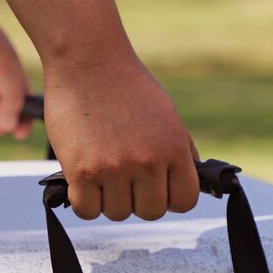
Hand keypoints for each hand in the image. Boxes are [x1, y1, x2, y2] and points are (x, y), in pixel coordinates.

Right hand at [44, 51, 199, 220]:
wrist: (87, 59)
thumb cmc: (125, 85)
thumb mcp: (167, 115)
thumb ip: (179, 151)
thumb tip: (190, 184)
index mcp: (174, 148)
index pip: (184, 201)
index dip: (169, 198)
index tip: (155, 187)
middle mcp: (148, 162)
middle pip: (150, 212)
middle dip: (137, 199)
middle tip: (123, 177)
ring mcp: (115, 169)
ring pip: (117, 213)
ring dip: (108, 198)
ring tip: (101, 169)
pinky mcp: (82, 172)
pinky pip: (87, 210)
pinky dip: (84, 200)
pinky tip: (83, 179)